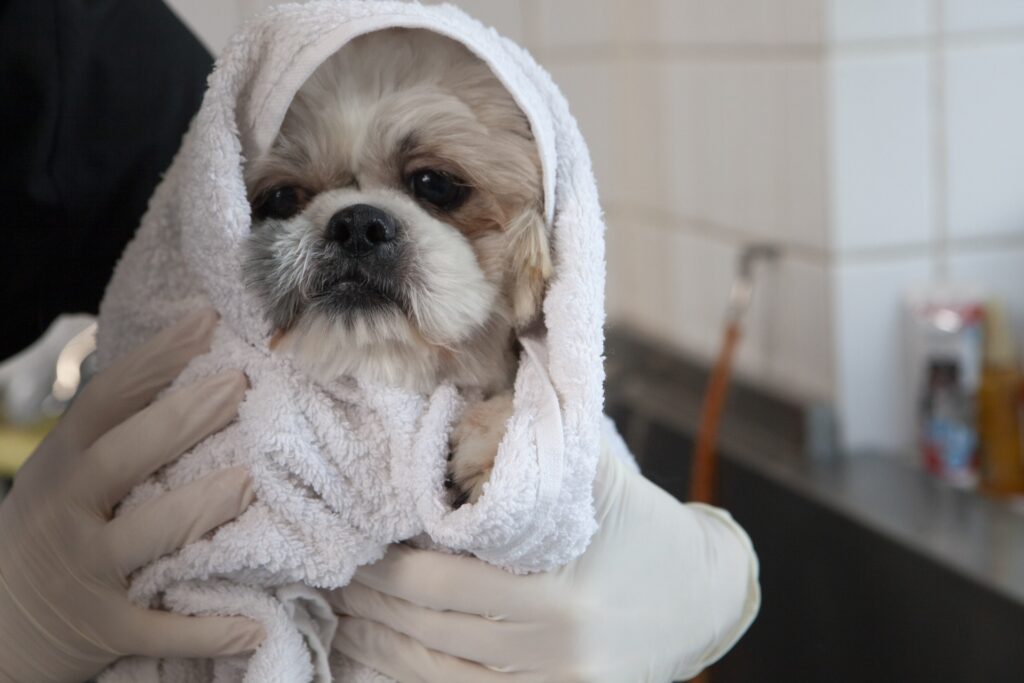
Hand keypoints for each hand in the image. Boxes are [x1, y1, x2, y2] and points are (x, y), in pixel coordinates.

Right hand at [0, 309, 264, 682]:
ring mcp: (86, 571)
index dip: (154, 359)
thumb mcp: (64, 472)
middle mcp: (69, 511)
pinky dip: (207, 630)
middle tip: (240, 386)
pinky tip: (255, 625)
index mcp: (63, 464)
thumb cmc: (54, 526)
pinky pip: (161, 629)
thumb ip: (112, 428)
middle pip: (125, 457)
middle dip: (184, 419)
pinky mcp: (105, 627)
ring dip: (203, 507)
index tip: (205, 321)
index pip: (106, 400)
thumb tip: (182, 359)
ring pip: (150, 534)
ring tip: (252, 480)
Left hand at [328, 434, 759, 681]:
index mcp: (560, 590)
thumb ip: (539, 437)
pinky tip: (381, 654)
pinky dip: (412, 675)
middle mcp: (553, 648)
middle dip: (372, 599)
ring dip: (381, 641)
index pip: (439, 580)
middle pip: (428, 625)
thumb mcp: (599, 476)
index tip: (355, 538)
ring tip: (347, 612)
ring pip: (434, 669)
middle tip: (337, 572)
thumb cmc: (645, 527)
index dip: (385, 562)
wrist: (703, 599)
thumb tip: (469, 400)